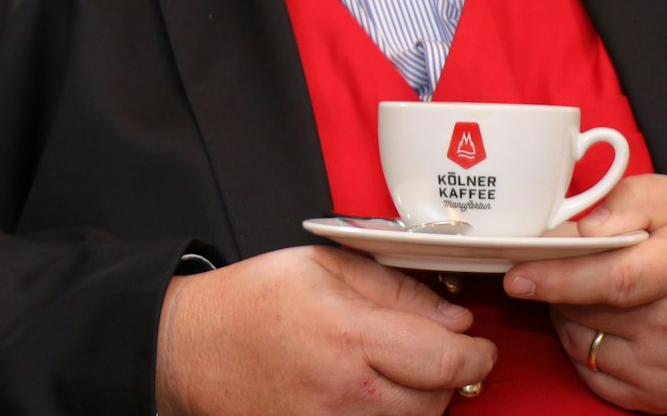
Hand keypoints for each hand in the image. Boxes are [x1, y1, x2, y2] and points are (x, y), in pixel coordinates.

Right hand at [155, 245, 496, 414]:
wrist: (189, 348)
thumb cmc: (248, 302)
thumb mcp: (321, 266)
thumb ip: (395, 287)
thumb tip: (453, 318)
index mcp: (347, 334)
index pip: (447, 360)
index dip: (476, 354)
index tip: (477, 345)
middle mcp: (343, 391)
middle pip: (438, 401)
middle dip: (447, 376)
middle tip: (432, 353)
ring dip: (419, 401)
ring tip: (393, 372)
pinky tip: (370, 396)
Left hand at [503, 174, 666, 410]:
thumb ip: (631, 200)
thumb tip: (579, 223)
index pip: (614, 279)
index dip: (559, 276)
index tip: (517, 272)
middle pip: (585, 305)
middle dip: (557, 278)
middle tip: (565, 254)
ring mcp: (664, 371)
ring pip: (576, 336)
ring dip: (567, 308)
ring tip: (597, 283)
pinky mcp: (654, 398)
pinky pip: (587, 367)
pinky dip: (581, 340)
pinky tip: (607, 317)